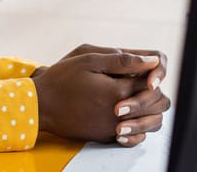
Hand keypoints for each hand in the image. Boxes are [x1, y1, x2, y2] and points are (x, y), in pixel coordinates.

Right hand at [31, 45, 170, 143]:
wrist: (41, 106)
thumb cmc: (61, 80)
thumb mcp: (89, 60)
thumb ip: (122, 61)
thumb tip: (152, 61)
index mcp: (117, 90)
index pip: (150, 82)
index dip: (151, 73)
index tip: (140, 68)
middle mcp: (120, 113)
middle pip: (156, 103)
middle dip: (153, 91)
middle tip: (143, 82)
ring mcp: (113, 127)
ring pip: (150, 122)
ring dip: (149, 109)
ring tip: (138, 97)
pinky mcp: (107, 137)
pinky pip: (135, 136)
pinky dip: (138, 125)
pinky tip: (129, 114)